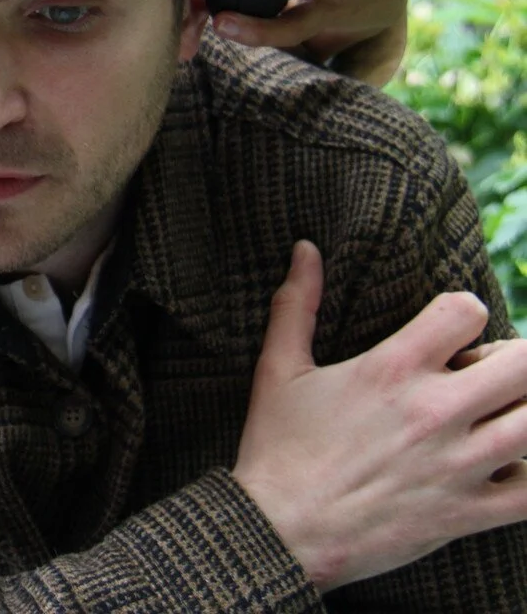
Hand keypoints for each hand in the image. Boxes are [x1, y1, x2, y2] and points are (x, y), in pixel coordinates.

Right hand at [232, 240, 526, 591]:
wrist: (278, 530)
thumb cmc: (276, 448)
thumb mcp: (278, 369)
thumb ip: (296, 304)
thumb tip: (305, 249)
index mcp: (391, 370)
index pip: (466, 310)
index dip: (462, 313)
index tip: (448, 333)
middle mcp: (433, 412)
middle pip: (524, 362)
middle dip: (511, 360)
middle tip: (483, 375)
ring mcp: (457, 465)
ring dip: (524, 412)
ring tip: (497, 416)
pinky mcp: (466, 512)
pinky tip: (505, 465)